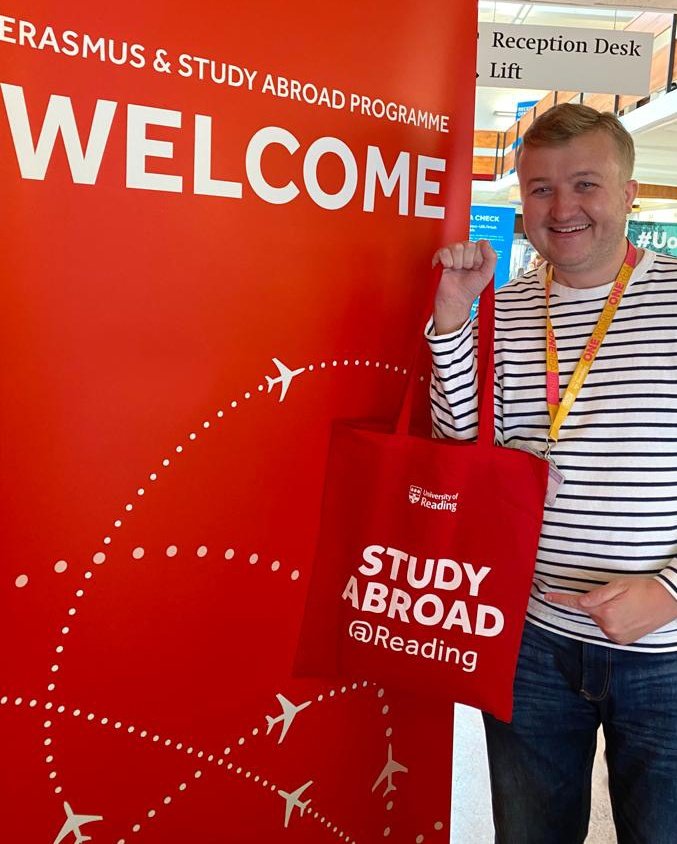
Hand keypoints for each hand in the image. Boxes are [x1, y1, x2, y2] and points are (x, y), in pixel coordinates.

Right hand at [432, 240, 496, 333]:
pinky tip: (448, 269)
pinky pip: (444, 252)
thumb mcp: (487, 274)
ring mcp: (451, 253)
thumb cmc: (470, 289)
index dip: (478, 259)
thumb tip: (485, 242)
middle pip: (468, 245)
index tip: (475, 269)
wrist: (456, 300)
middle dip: (468, 261)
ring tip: (456, 270)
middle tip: (465, 271)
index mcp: (475, 253)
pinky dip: (447, 262)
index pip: (479, 245)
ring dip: (457, 263)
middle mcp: (463, 251)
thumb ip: (491, 257)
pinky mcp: (440, 257)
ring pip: (457, 247)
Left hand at [545, 577, 676, 644]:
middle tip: (615, 597)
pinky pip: (609, 629)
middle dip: (596, 604)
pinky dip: (612, 621)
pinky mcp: (622, 641)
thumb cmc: (642, 589)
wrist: (666, 601)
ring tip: (624, 605)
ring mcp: (616, 636)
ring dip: (605, 613)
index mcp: (605, 611)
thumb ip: (597, 594)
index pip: (577, 604)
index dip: (561, 600)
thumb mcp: (618, 585)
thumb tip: (580, 601)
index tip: (547, 596)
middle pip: (590, 612)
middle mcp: (609, 627)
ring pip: (600, 621)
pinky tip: (625, 614)